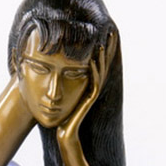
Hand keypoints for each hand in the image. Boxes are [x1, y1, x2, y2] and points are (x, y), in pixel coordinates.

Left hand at [57, 31, 117, 165]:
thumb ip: (63, 81)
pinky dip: (94, 71)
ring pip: (101, 71)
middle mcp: (92, 88)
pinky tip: (93, 59)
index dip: (101, 47)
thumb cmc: (61, 117)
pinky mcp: (89, 100)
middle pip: (104, 63)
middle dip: (107, 47)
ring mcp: (92, 94)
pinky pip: (94, 82)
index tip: (101, 31)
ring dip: (103, 56)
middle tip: (111, 30)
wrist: (65, 135)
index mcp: (88, 84)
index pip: (97, 62)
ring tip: (104, 41)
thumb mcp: (62, 94)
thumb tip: (54, 66)